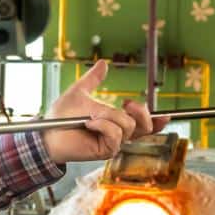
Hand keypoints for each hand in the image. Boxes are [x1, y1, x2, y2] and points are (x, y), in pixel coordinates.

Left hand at [41, 59, 169, 163]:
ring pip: (128, 127)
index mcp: (115, 122)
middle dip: (140, 111)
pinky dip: (102, 125)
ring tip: (90, 116)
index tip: (167, 115)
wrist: (47, 131)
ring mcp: (111, 144)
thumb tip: (103, 63)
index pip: (142, 125)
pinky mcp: (104, 151)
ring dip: (109, 117)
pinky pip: (114, 135)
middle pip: (144, 126)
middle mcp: (117, 134)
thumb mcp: (80, 91)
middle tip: (126, 102)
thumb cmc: (61, 115)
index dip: (157, 122)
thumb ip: (94, 79)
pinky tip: (88, 123)